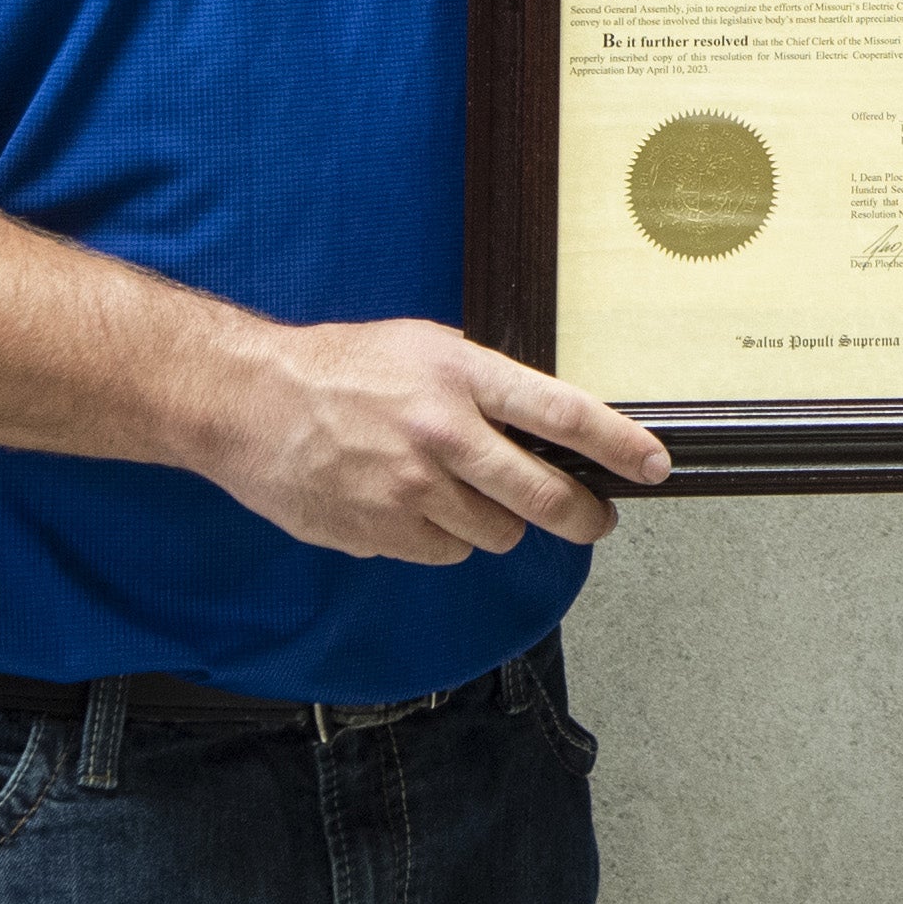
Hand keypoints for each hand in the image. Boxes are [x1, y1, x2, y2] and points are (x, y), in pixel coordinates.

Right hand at [191, 318, 672, 563]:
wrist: (249, 402)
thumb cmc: (342, 368)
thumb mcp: (427, 350)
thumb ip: (488, 387)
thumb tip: (550, 428)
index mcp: (461, 377)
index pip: (563, 414)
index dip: (618, 445)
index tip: (653, 465)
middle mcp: (443, 436)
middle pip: (542, 497)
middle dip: (582, 515)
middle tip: (596, 518)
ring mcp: (410, 491)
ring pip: (496, 534)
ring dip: (497, 522)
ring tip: (462, 490)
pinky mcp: (380, 533)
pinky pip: (443, 553)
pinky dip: (443, 538)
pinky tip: (413, 506)